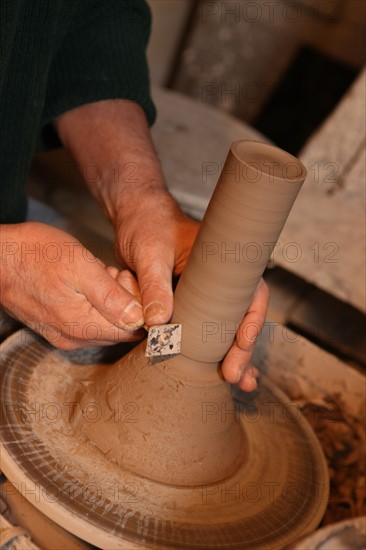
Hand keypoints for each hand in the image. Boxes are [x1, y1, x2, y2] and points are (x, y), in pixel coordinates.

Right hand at [0, 222, 145, 348]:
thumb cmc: (35, 254)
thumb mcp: (81, 266)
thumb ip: (111, 296)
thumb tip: (138, 319)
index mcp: (82, 325)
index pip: (132, 330)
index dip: (137, 305)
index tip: (124, 282)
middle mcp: (73, 338)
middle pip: (119, 330)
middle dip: (123, 304)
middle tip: (109, 275)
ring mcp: (62, 336)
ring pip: (104, 326)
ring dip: (108, 304)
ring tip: (94, 277)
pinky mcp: (55, 329)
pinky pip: (87, 324)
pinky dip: (93, 306)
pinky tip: (82, 284)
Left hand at [115, 197, 267, 391]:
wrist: (134, 219)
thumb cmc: (147, 225)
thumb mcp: (150, 252)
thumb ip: (155, 285)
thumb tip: (159, 323)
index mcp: (223, 261)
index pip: (251, 292)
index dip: (252, 320)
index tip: (243, 344)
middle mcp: (220, 281)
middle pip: (242, 318)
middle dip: (243, 349)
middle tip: (236, 376)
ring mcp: (206, 295)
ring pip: (227, 328)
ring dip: (233, 356)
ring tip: (240, 384)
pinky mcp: (190, 305)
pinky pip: (203, 329)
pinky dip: (208, 351)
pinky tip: (215, 374)